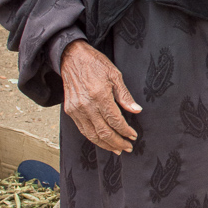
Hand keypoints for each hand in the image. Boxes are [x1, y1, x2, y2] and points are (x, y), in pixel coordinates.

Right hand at [60, 39, 140, 153]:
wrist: (72, 57)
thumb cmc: (95, 63)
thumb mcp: (115, 75)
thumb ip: (125, 96)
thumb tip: (136, 111)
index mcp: (100, 96)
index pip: (115, 121)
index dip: (126, 131)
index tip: (133, 136)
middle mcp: (87, 105)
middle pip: (104, 132)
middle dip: (118, 142)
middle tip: (128, 147)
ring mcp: (76, 109)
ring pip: (92, 135)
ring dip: (106, 145)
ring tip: (117, 149)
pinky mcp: (70, 111)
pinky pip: (83, 130)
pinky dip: (93, 138)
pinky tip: (102, 141)